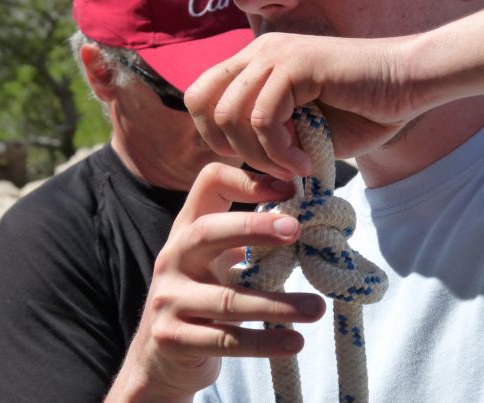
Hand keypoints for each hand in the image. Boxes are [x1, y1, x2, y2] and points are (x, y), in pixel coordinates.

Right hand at [105, 164, 325, 401]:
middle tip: (296, 229)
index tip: (287, 187)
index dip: (245, 180)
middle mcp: (172, 259)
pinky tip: (293, 341)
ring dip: (277, 304)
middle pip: (207, 231)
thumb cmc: (199, 302)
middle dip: (252, 227)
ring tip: (316, 308)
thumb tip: (300, 221)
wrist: (158, 359)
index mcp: (186, 233)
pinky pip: (226, 340)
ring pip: (227, 299)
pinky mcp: (173, 339)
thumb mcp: (211, 264)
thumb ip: (242, 242)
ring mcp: (168, 299)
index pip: (208, 185)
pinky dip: (263, 342)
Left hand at [184, 32, 434, 178]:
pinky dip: (279, 153)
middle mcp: (257, 54)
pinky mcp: (296, 64)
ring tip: (289, 169)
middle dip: (225, 147)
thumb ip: (264, 137)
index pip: (199, 97)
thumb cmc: (359, 112)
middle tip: (263, 168)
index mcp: (253, 65)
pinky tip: (303, 163)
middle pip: (200, 103)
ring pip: (229, 115)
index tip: (248, 161)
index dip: (212, 136)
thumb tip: (235, 160)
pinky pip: (263, 119)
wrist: (409, 86)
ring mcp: (274, 54)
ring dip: (258, 156)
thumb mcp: (298, 130)